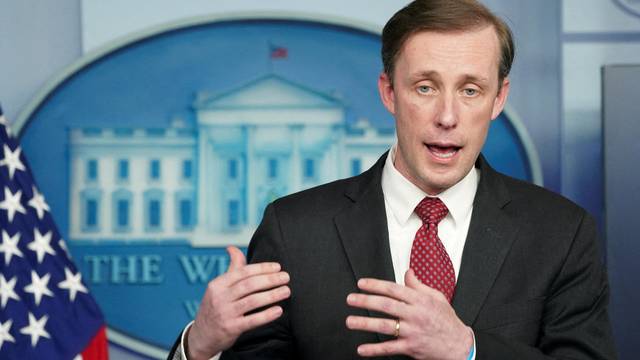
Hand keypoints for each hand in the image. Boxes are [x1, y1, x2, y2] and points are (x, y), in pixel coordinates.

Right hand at [186, 246, 290, 359]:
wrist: (201, 336)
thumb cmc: (215, 307)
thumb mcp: (218, 287)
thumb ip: (231, 269)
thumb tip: (232, 247)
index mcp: (218, 284)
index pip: (243, 272)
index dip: (262, 268)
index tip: (278, 267)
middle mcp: (220, 297)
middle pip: (249, 284)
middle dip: (270, 279)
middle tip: (286, 277)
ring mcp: (225, 313)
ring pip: (253, 301)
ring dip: (272, 295)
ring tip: (286, 291)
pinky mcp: (231, 329)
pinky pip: (252, 320)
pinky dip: (266, 315)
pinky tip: (278, 310)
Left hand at [346, 269, 472, 359]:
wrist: (459, 345)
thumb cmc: (447, 320)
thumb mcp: (436, 297)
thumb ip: (419, 285)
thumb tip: (408, 272)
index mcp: (420, 300)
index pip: (393, 289)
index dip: (376, 285)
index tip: (361, 284)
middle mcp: (415, 314)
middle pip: (386, 305)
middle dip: (365, 301)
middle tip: (350, 299)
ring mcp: (412, 331)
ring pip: (385, 326)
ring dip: (365, 324)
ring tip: (350, 321)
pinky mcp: (411, 347)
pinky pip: (390, 348)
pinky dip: (374, 350)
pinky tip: (361, 349)